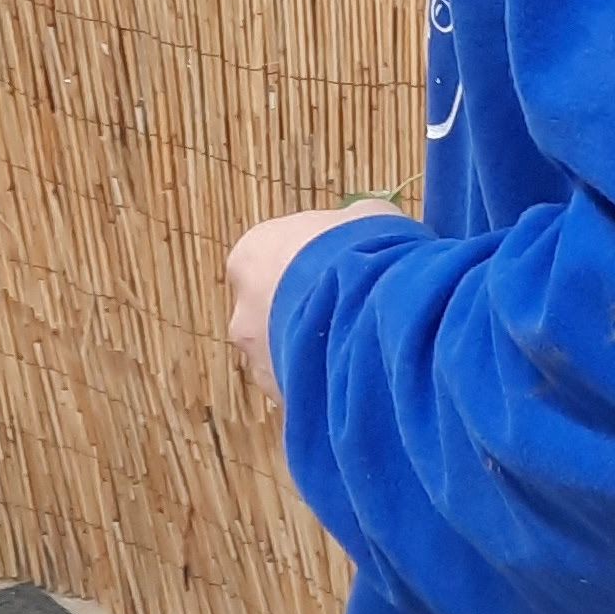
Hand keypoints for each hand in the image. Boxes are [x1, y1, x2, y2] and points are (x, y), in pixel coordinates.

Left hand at [226, 207, 374, 383]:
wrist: (371, 310)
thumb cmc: (361, 249)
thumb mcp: (366, 217)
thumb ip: (350, 225)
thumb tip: (360, 230)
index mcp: (252, 254)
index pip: (273, 259)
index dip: (311, 264)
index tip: (342, 270)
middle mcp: (243, 309)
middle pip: (274, 310)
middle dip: (307, 313)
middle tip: (352, 312)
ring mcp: (258, 358)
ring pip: (287, 353)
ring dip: (315, 351)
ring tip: (362, 347)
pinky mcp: (281, 396)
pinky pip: (304, 387)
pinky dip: (326, 383)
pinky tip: (361, 373)